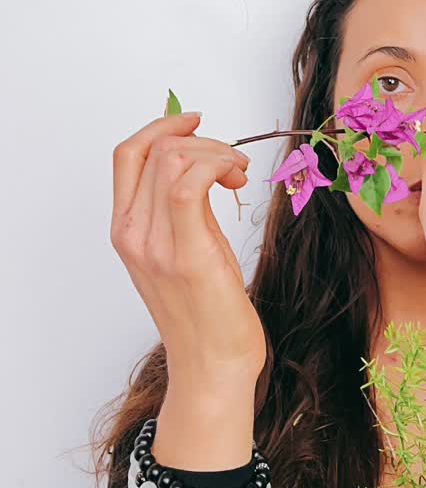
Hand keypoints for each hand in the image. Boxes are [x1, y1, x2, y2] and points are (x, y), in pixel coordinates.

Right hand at [111, 110, 266, 383]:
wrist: (213, 366)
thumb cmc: (206, 308)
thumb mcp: (186, 244)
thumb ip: (183, 203)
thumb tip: (198, 155)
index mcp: (126, 230)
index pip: (127, 154)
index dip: (162, 126)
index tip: (195, 121)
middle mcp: (133, 234)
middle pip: (156, 149)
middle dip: (203, 140)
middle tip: (232, 163)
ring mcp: (156, 246)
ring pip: (174, 158)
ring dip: (215, 151)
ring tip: (237, 174)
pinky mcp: (187, 255)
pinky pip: (188, 185)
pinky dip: (215, 166)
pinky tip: (235, 179)